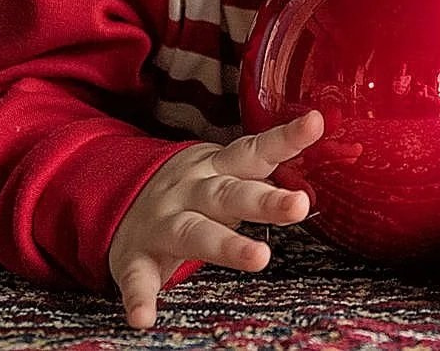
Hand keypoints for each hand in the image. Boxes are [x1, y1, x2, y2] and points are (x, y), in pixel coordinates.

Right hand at [107, 109, 323, 327]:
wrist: (115, 198)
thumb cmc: (191, 190)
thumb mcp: (225, 172)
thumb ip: (265, 173)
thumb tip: (323, 171)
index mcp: (218, 168)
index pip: (255, 150)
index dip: (286, 138)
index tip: (316, 123)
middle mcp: (192, 191)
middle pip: (231, 193)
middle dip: (265, 199)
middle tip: (299, 206)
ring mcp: (163, 222)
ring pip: (195, 232)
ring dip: (226, 245)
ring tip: (258, 258)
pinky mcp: (135, 257)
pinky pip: (137, 278)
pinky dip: (139, 297)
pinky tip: (145, 317)